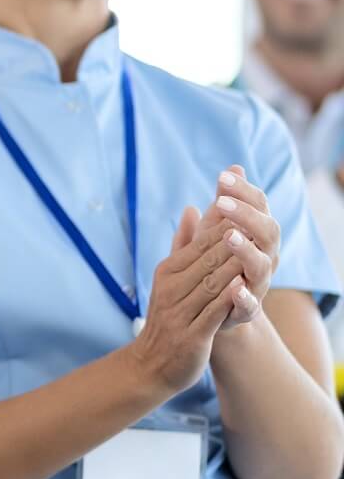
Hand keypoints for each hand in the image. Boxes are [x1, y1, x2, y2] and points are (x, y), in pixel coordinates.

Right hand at [127, 206, 250, 394]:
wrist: (152, 364)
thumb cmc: (168, 317)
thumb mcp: (171, 277)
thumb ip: (183, 243)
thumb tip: (191, 208)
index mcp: (168, 272)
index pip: (199, 242)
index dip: (224, 224)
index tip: (248, 206)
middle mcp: (171, 289)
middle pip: (208, 259)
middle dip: (234, 239)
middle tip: (259, 220)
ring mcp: (179, 312)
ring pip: (213, 283)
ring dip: (235, 265)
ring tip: (259, 248)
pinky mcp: (191, 335)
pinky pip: (213, 312)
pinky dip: (228, 298)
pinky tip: (244, 286)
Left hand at [199, 165, 277, 312]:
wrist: (211, 309)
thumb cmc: (212, 262)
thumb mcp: (211, 232)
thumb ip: (221, 205)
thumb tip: (232, 168)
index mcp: (257, 234)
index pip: (258, 206)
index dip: (244, 190)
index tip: (222, 176)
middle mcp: (264, 255)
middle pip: (268, 231)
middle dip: (247, 215)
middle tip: (222, 202)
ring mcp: (258, 282)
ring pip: (261, 265)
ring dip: (246, 250)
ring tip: (229, 236)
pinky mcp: (247, 309)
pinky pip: (251, 304)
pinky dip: (244, 297)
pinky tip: (235, 289)